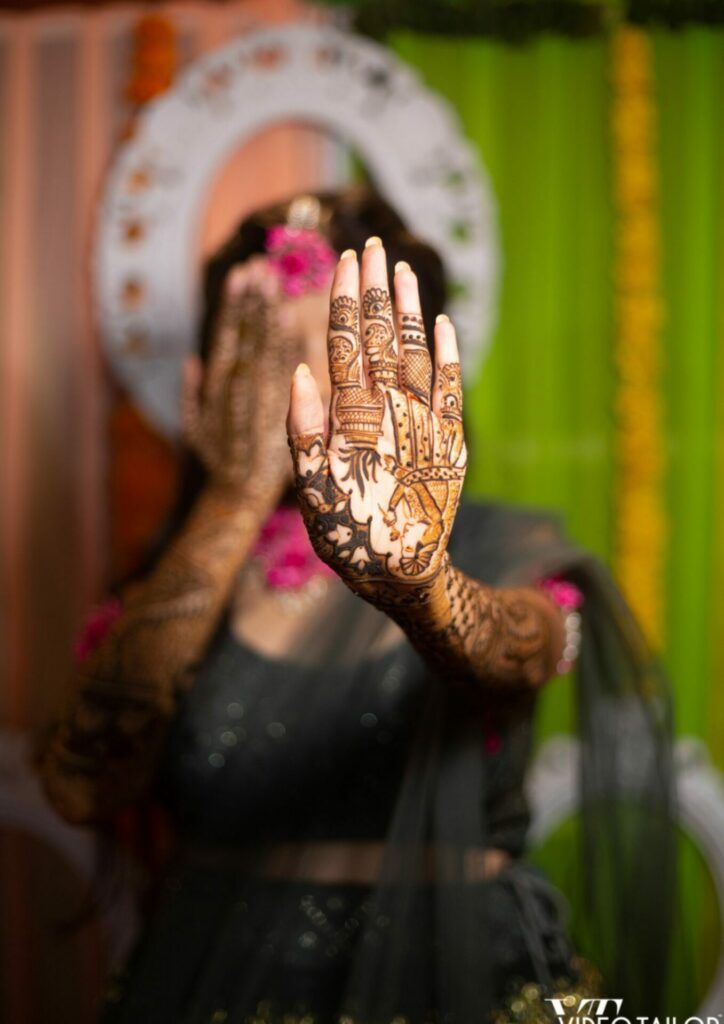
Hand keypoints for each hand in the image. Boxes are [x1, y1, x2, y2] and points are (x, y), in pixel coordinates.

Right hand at [182, 257, 298, 507]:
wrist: (242, 499)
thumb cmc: (221, 465)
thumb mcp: (196, 433)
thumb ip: (193, 396)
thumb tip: (191, 360)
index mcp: (220, 391)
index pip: (231, 338)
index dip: (236, 304)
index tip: (242, 273)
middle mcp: (240, 393)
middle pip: (250, 338)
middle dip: (255, 300)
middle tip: (262, 265)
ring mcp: (261, 403)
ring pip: (269, 351)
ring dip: (271, 314)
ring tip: (277, 280)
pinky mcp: (281, 415)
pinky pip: (288, 376)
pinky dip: (290, 348)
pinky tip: (295, 320)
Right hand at [287, 239, 466, 599]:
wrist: (407, 574)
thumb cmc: (349, 536)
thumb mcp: (310, 492)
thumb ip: (302, 433)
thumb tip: (300, 373)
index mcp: (352, 422)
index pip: (346, 347)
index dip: (345, 301)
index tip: (345, 261)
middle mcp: (391, 413)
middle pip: (382, 339)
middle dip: (375, 289)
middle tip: (371, 245)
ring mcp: (425, 423)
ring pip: (417, 353)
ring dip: (409, 309)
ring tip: (401, 268)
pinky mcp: (452, 440)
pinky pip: (453, 387)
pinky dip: (450, 354)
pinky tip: (445, 322)